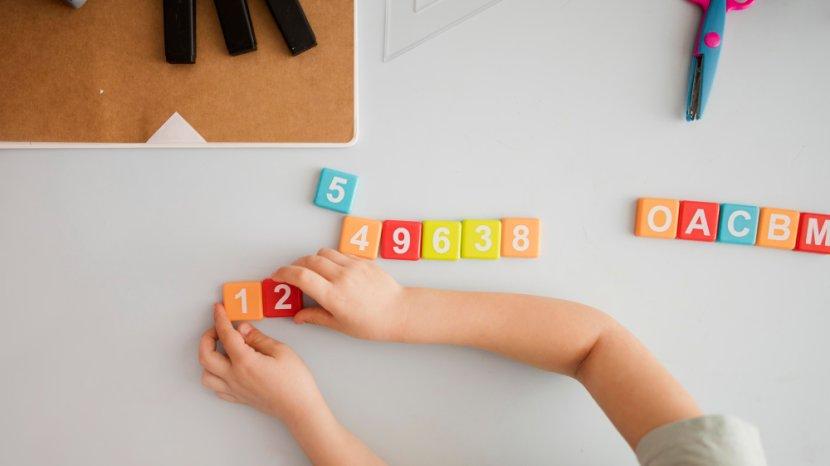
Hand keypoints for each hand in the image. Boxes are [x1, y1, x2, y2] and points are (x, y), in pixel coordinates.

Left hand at [198, 304, 328, 425]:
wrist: (299, 408)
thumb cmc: (295, 381)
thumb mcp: (281, 351)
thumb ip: (259, 338)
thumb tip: (243, 328)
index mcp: (244, 362)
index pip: (226, 335)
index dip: (220, 319)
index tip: (218, 309)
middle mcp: (234, 376)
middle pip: (205, 356)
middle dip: (207, 338)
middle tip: (218, 328)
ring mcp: (234, 389)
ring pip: (206, 374)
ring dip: (208, 358)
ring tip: (221, 348)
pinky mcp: (239, 398)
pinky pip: (216, 388)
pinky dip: (215, 375)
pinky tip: (226, 367)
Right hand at [272, 249, 408, 340]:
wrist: (400, 312)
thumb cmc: (373, 324)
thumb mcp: (340, 325)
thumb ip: (316, 316)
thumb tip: (298, 316)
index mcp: (333, 296)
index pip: (301, 276)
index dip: (284, 273)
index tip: (277, 276)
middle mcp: (342, 277)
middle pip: (309, 260)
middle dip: (295, 265)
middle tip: (290, 274)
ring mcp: (353, 266)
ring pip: (324, 253)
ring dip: (312, 259)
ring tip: (311, 270)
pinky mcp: (363, 261)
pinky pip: (340, 253)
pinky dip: (330, 258)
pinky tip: (331, 269)